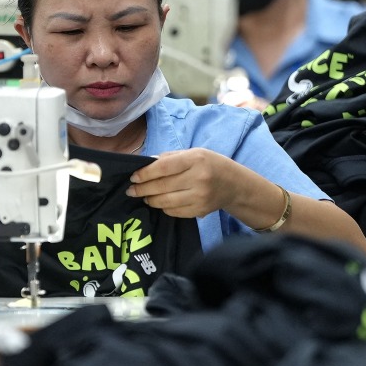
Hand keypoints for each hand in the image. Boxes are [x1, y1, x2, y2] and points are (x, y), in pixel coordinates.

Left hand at [127, 148, 241, 218]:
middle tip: (131, 190)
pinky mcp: (200, 210)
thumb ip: (170, 158)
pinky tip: (160, 203)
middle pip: (162, 186)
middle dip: (143, 189)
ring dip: (151, 200)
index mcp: (195, 159)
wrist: (234, 184)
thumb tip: (145, 164)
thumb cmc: (210, 164)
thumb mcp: (194, 153)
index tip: (133, 178)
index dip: (145, 174)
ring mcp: (200, 197)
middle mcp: (198, 178)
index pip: (164, 167)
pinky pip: (174, 211)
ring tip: (144, 197)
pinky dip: (164, 208)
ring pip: (166, 202)